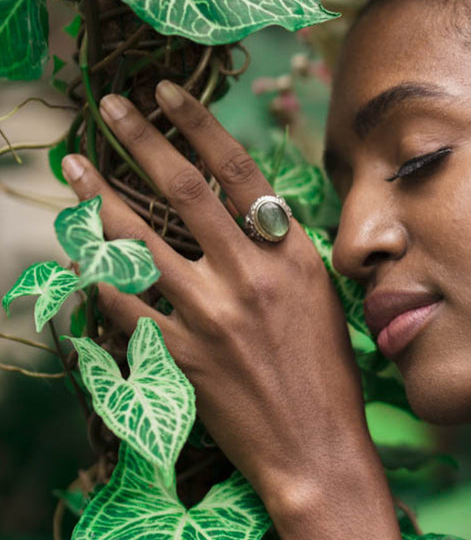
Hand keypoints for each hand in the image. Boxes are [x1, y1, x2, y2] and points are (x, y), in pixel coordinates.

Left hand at [61, 81, 372, 514]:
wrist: (316, 446)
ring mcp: (210, 315)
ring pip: (140, 241)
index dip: (199, 125)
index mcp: (290, 253)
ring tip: (74, 165)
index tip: (168, 93)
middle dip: (141, 140)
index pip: (239, 171)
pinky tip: (78, 247)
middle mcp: (249, 275)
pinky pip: (125, 303)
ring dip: (99, 197)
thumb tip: (242, 209)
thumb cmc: (326, 369)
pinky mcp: (179, 355)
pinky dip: (98, 272)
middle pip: (184, 192)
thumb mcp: (319, 292)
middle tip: (110, 107)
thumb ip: (280, 248)